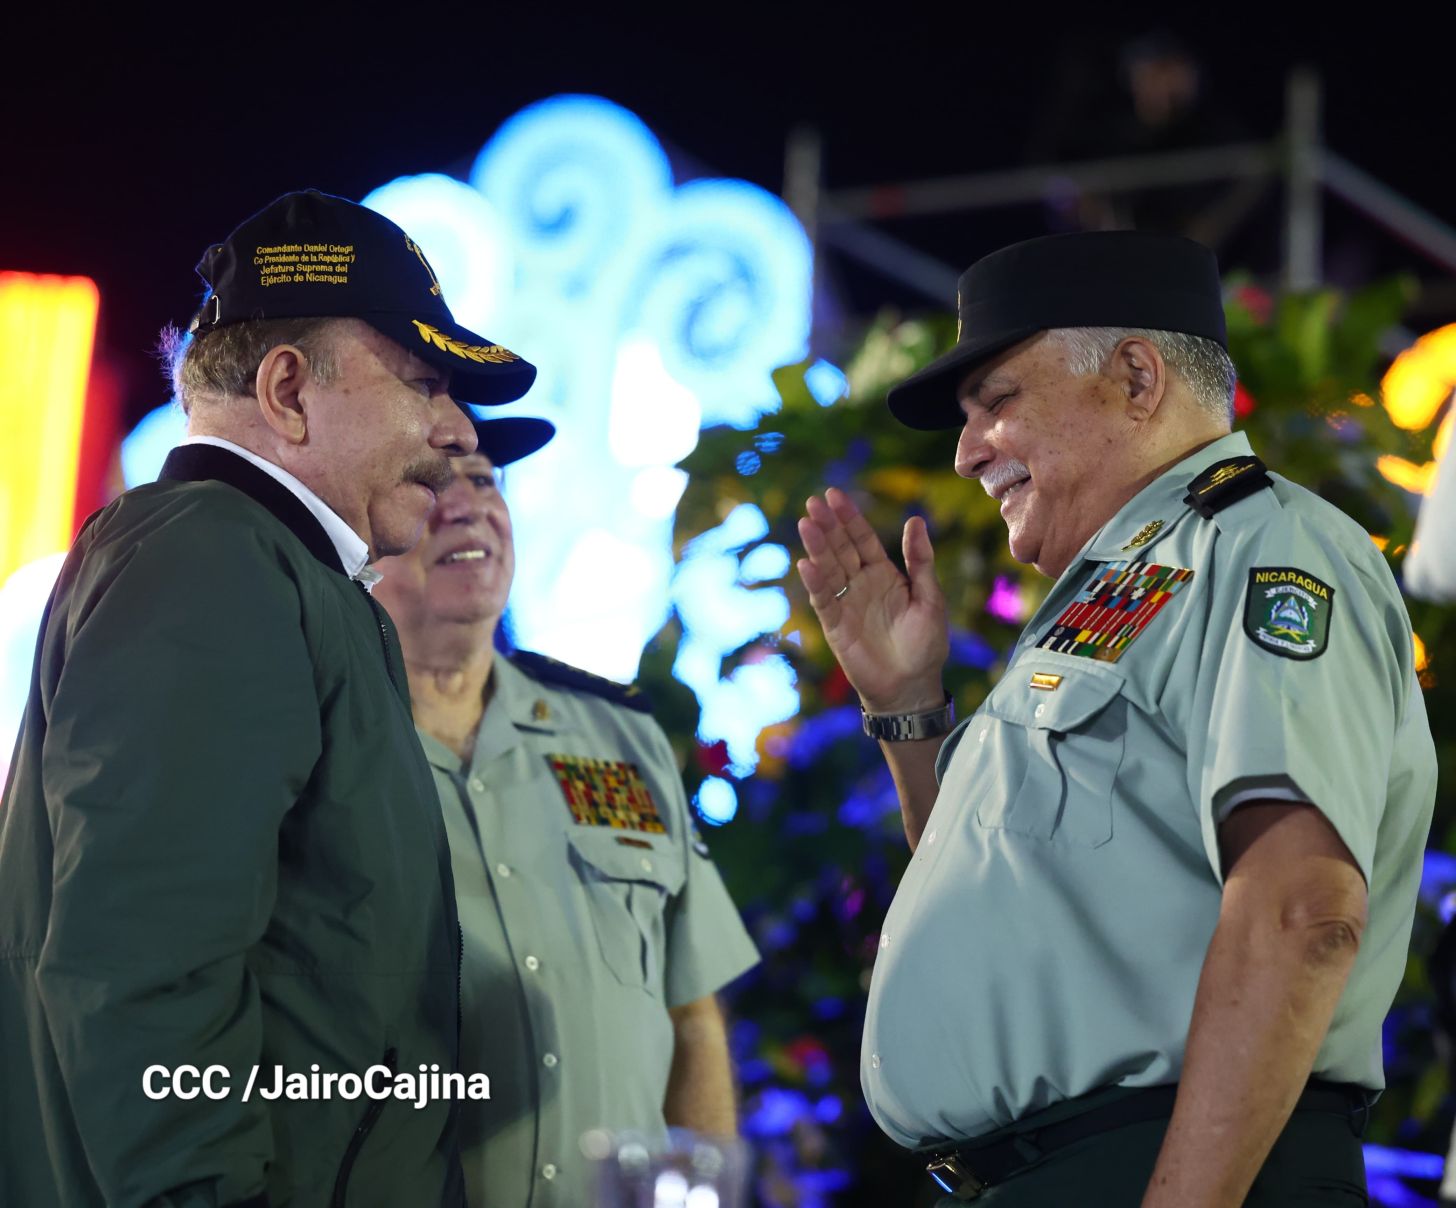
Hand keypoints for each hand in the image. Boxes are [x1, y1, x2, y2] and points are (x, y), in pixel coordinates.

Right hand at [796, 487, 948, 712]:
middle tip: (813, 502)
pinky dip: (815, 583)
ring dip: (818, 547)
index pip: (862, 538)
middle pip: (841, 548)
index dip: (849, 517)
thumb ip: (921, 561)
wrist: (912, 686)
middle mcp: (861, 583)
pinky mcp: (835, 626)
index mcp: (884, 573)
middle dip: (828, 525)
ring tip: (807, 524)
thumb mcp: (930, 598)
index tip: (833, 495)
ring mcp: (846, 603)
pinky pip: (823, 600)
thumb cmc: (926, 644)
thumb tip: (915, 520)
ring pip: (829, 569)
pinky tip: (806, 564)